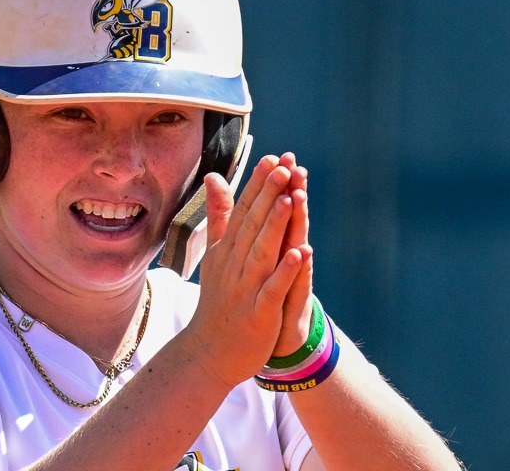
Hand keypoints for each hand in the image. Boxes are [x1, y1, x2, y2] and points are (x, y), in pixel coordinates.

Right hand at [183, 154, 313, 387]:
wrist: (209, 351)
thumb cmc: (218, 300)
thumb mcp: (216, 253)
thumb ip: (219, 214)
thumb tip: (214, 177)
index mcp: (227, 249)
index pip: (243, 211)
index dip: (257, 185)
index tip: (271, 158)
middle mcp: (235, 264)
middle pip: (253, 224)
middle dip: (268, 195)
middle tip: (283, 166)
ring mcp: (246, 288)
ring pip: (263, 251)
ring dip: (276, 225)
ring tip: (290, 198)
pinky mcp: (259, 312)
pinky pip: (273, 289)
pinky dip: (286, 271)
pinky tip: (300, 253)